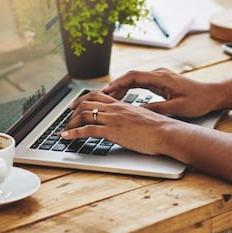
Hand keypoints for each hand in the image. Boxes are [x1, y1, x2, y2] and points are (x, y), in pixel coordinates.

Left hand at [60, 90, 185, 154]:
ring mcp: (113, 119)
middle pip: (86, 103)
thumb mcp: (141, 117)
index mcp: (122, 104)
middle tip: (66, 119)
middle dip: (72, 112)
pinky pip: (87, 130)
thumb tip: (126, 122)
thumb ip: (130, 117)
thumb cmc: (158, 128)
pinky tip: (66, 136)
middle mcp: (115, 109)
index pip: (97, 96)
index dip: (82, 100)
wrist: (166, 132)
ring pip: (84, 115)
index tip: (74, 106)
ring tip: (65, 130)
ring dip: (71, 123)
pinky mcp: (112, 131)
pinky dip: (73, 133)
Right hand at [103, 68, 222, 118]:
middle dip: (114, 86)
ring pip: (134, 80)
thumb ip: (157, 108)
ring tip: (107, 99)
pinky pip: (140, 84)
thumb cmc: (198, 101)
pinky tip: (121, 99)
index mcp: (161, 77)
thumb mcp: (177, 107)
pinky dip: (129, 90)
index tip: (105, 91)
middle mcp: (158, 74)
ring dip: (121, 88)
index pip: (133, 76)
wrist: (212, 95)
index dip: (117, 83)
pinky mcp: (160, 82)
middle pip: (130, 77)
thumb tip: (138, 112)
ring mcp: (159, 77)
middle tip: (100, 97)